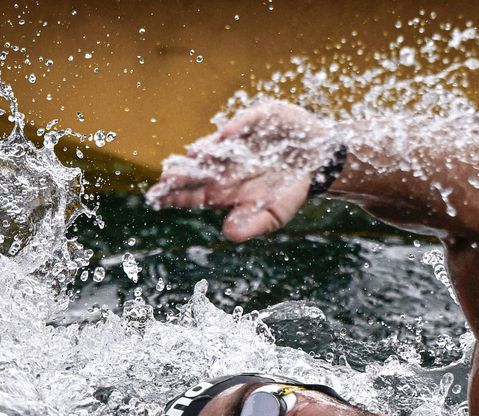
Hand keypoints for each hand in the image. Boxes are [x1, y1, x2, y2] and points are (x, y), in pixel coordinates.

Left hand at [146, 101, 332, 241]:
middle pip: (201, 169)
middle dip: (185, 174)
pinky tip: (226, 135)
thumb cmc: (291, 190)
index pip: (197, 193)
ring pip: (219, 145)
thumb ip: (252, 224)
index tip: (160, 199)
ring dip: (207, 151)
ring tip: (193, 157)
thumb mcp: (275, 214)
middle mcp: (227, 162)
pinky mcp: (259, 119)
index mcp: (226, 187)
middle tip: (166, 179)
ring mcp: (241, 140)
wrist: (318, 160)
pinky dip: (239, 126)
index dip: (179, 196)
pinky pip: (247, 122)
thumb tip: (229, 234)